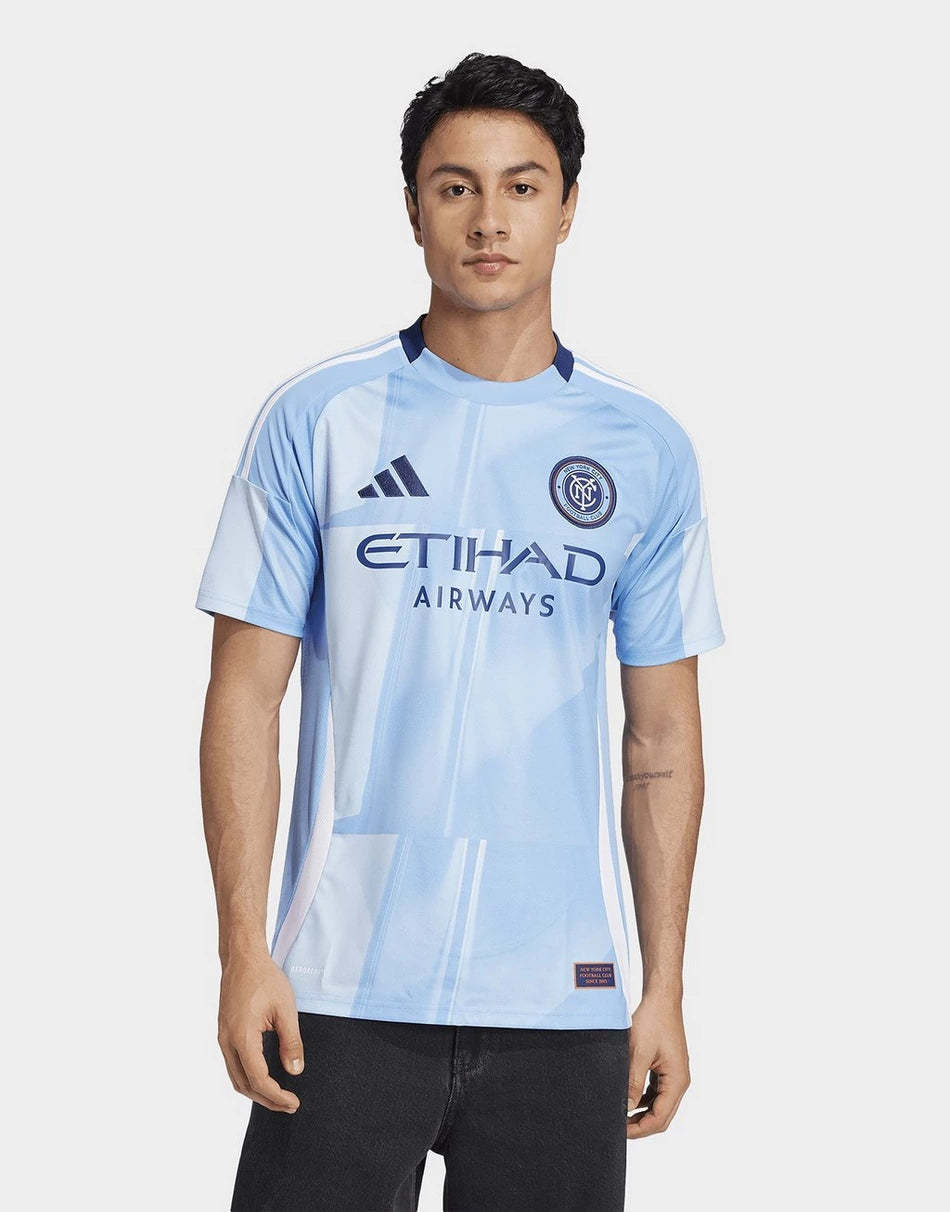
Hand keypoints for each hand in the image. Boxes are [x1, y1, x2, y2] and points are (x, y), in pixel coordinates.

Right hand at [218, 951, 304, 1112]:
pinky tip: (265, 1077)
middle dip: (266, 1099)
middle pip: (244, 1085)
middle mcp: (227, 1042)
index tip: (294, 1103)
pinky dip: (248, 1078)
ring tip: (279, 1096)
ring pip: (236, 1077)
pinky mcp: (224, 1033)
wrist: (243, 959)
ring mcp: (223, 1038)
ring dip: (256, 1091)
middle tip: (289, 1105)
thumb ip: (291, 1042)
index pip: (258, 1080)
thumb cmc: (265, 979)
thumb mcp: (285, 1010)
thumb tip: (295, 1072)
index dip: (276, 1096)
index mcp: (242, 1037)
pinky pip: (234, 1065)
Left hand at [626, 993, 689, 1138]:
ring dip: (642, 1113)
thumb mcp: (638, 1053)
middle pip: (662, 1116)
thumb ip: (632, 1082)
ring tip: (620, 1115)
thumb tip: (626, 1109)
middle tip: (617, 1127)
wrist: (661, 998)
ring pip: (659, 1105)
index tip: (620, 1131)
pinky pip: (656, 1091)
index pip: (660, 1118)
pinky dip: (643, 1099)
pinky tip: (628, 1098)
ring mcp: (674, 1074)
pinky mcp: (666, 1068)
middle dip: (640, 1125)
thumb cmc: (653, 1020)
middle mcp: (679, 1081)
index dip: (640, 1129)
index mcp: (677, 1080)